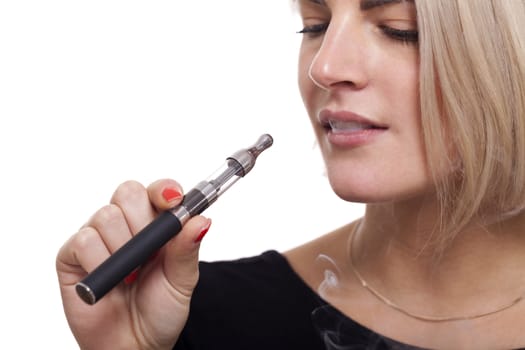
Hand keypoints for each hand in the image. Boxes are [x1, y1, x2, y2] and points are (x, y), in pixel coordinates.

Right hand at [56, 179, 209, 349]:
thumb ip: (187, 249)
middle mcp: (126, 225)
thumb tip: (201, 220)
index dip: (164, 190)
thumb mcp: (183, 281)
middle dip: (142, 221)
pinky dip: (100, 262)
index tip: (173, 201)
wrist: (135, 345)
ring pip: (107, 215)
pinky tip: (111, 281)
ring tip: (131, 277)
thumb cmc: (160, 311)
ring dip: (123, 249)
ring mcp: (98, 238)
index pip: (156, 191)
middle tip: (150, 252)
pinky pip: (84, 240)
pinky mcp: (72, 255)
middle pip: (128, 192)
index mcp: (155, 224)